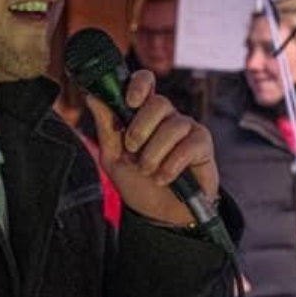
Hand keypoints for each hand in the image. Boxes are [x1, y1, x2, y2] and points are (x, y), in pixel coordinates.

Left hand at [85, 70, 218, 225]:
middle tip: (132, 150)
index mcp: (142, 112)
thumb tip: (93, 97)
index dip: (139, 84)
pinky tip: (163, 178)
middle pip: (158, 102)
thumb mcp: (112, 156)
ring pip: (172, 126)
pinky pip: (189, 145)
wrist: (158, 215)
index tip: (129, 101)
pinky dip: (171, 165)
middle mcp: (166, 116)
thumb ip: (105, 127)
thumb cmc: (136, 181)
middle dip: (140, 129)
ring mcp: (186, 128)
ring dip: (154, 153)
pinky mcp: (202, 145)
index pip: (145, 81)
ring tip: (147, 171)